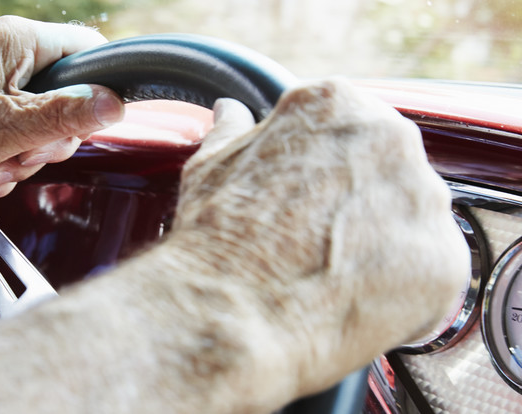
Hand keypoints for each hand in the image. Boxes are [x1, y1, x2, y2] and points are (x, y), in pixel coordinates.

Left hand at [0, 16, 123, 198]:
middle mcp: (11, 58)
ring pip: (46, 126)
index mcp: (19, 43)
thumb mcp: (6, 128)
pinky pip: (21, 139)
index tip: (85, 122)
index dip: (98, 89)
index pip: (89, 51)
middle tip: (23, 154)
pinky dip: (9, 163)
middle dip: (50, 141)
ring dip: (26, 158)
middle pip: (71, 98)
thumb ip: (64, 115)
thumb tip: (113, 104)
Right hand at [170, 78, 468, 396]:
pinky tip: (352, 299)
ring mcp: (424, 197)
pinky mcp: (444, 259)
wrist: (233, 313)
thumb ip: (234, 130)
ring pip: (411, 221)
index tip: (305, 200)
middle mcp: (391, 136)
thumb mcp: (211, 165)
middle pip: (386, 171)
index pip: (345, 130)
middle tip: (316, 241)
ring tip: (331, 274)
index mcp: (334, 104)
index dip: (322, 172)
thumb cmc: (217, 239)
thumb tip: (230, 113)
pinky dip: (401, 291)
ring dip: (382, 246)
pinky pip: (430, 272)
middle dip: (359, 204)